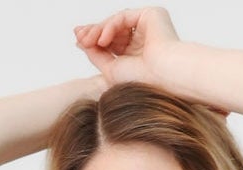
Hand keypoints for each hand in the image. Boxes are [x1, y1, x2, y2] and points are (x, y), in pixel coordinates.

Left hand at [73, 10, 230, 115]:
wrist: (164, 76)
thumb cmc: (144, 81)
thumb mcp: (111, 70)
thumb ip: (96, 55)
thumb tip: (81, 43)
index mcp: (138, 55)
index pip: (113, 43)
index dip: (95, 41)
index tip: (79, 41)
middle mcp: (144, 40)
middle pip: (113, 31)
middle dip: (93, 33)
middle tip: (78, 36)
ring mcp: (149, 27)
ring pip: (117, 23)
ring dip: (99, 30)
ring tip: (87, 40)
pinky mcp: (152, 15)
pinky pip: (124, 18)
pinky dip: (110, 26)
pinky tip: (102, 38)